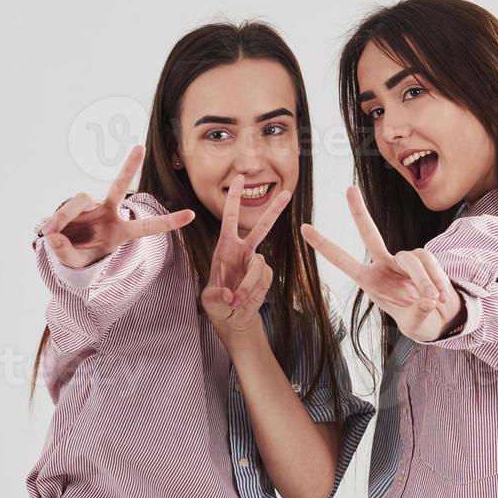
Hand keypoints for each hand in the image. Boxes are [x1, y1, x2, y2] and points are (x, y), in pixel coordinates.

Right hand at [39, 144, 195, 268]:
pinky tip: (49, 232)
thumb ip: (66, 251)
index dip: (169, 222)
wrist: (63, 251)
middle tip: (140, 148)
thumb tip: (53, 235)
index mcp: (121, 232)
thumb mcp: (75, 262)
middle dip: (129, 167)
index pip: (148, 226)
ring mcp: (92, 205)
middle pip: (119, 187)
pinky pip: (65, 208)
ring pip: (80, 201)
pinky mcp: (75, 202)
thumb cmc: (79, 256)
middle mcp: (109, 213)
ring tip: (53, 234)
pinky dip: (56, 220)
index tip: (191, 215)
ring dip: (64, 216)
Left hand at [200, 173, 289, 338]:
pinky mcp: (266, 276)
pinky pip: (263, 280)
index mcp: (226, 247)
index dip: (234, 198)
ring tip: (236, 301)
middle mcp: (243, 251)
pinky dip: (253, 292)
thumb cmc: (217, 304)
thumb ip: (217, 297)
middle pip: (262, 227)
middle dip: (274, 211)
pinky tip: (245, 300)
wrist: (233, 317)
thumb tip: (231, 295)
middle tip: (288, 194)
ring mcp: (257, 263)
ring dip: (247, 285)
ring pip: (258, 266)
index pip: (230, 218)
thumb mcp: (210, 301)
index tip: (239, 179)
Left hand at [301, 186, 463, 342]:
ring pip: (412, 259)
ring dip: (424, 281)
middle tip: (349, 189)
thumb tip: (428, 300)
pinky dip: (437, 280)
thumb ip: (418, 313)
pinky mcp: (423, 257)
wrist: (441, 317)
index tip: (304, 228)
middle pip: (370, 234)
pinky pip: (430, 263)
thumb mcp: (415, 324)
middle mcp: (384, 265)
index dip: (324, 246)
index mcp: (370, 281)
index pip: (343, 261)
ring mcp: (403, 259)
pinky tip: (441, 297)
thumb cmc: (420, 321)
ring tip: (433, 300)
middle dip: (359, 212)